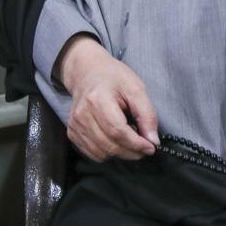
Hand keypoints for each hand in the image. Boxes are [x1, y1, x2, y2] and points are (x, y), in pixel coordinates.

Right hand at [58, 34, 158, 161]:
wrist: (87, 72)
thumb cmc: (112, 77)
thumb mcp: (136, 88)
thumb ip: (147, 114)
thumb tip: (153, 141)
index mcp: (97, 99)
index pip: (117, 131)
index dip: (136, 144)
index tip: (151, 147)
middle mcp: (82, 114)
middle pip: (109, 146)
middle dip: (132, 151)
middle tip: (145, 146)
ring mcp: (75, 124)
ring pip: (102, 153)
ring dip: (120, 152)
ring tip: (128, 137)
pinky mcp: (72, 132)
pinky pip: (93, 154)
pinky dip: (108, 152)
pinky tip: (114, 139)